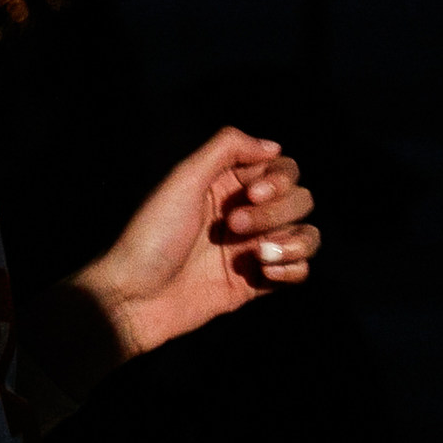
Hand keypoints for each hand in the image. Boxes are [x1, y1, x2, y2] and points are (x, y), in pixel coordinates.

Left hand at [74, 128, 317, 357]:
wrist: (136, 297)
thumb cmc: (153, 235)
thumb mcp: (183, 179)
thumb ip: (226, 149)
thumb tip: (274, 146)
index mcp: (227, 185)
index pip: (283, 169)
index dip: (279, 179)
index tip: (253, 194)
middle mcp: (245, 212)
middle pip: (299, 200)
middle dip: (276, 213)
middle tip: (233, 226)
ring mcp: (252, 248)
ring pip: (306, 235)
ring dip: (293, 242)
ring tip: (260, 257)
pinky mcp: (256, 283)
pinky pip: (299, 270)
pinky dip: (293, 269)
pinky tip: (266, 273)